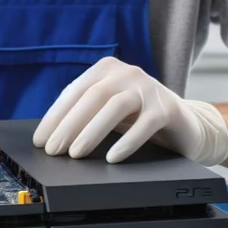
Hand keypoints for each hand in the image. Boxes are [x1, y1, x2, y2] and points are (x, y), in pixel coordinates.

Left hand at [32, 57, 227, 165]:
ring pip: (115, 107)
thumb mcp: (109, 113)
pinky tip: (112, 158)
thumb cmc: (139, 119)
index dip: (55, 116)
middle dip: (68, 125)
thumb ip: (85, 115)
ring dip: (91, 132)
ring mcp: (149, 88)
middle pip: (92, 97)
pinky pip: (144, 124)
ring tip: (75, 154)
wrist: (186, 126)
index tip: (41, 140)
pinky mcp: (168, 107)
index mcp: (107, 69)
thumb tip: (51, 137)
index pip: (74, 91)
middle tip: (53, 150)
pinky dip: (126, 142)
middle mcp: (127, 73)